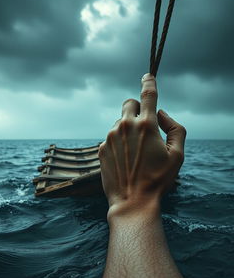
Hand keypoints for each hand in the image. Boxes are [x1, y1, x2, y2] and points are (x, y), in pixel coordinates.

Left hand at [98, 73, 186, 216]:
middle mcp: (125, 126)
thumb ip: (175, 129)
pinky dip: (118, 142)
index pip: (148, 95)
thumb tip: (162, 115)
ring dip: (127, 129)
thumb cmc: (158, 180)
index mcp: (146, 125)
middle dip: (136, 109)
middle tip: (143, 125)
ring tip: (135, 153)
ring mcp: (110, 137)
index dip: (149, 82)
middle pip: (128, 103)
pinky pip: (110, 137)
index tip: (147, 76)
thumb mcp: (177, 155)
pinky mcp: (101, 148)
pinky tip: (124, 160)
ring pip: (119, 122)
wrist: (132, 201)